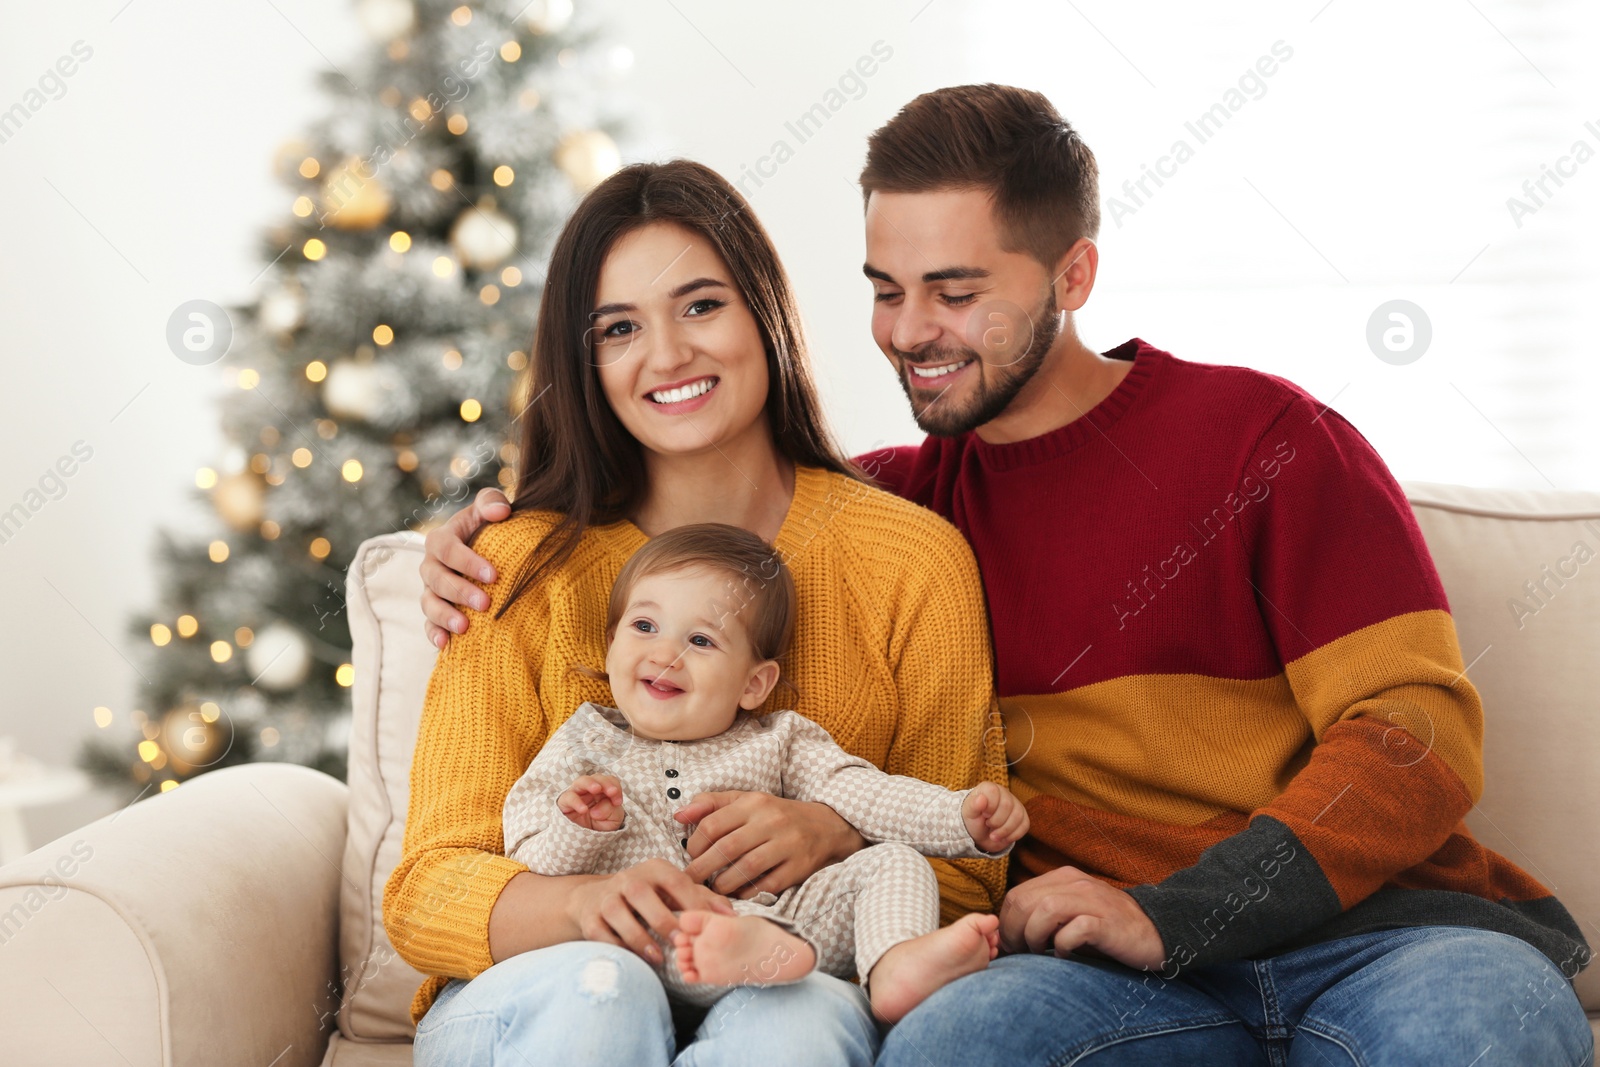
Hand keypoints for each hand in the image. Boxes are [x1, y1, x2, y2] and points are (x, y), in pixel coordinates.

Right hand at [421, 487, 511, 648]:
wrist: (486, 550)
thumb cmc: (488, 527)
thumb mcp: (489, 508)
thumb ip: (492, 502)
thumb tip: (501, 512)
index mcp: (441, 540)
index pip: (446, 548)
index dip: (467, 561)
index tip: (493, 575)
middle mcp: (431, 565)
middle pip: (437, 579)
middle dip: (460, 591)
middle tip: (485, 603)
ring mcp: (431, 590)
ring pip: (429, 603)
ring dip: (444, 616)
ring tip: (465, 627)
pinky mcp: (435, 611)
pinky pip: (429, 624)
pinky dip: (434, 634)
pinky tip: (446, 645)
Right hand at [557, 774, 624, 831]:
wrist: (586, 841)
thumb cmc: (601, 826)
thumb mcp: (613, 820)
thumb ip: (611, 811)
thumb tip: (596, 810)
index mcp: (603, 791)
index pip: (610, 781)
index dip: (615, 787)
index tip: (618, 802)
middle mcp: (589, 790)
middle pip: (597, 778)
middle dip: (605, 783)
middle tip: (612, 792)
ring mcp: (577, 795)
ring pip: (581, 781)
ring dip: (589, 783)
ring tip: (596, 789)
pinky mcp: (564, 804)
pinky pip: (568, 798)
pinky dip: (576, 802)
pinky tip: (584, 810)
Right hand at [568, 858, 734, 965]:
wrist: (594, 898)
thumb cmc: (647, 897)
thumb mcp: (673, 892)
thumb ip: (703, 900)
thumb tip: (731, 916)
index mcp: (655, 869)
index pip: (676, 881)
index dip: (691, 902)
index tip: (704, 927)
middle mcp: (628, 879)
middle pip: (642, 895)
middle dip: (662, 919)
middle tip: (680, 942)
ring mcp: (606, 897)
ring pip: (619, 914)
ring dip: (639, 937)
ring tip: (659, 957)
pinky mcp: (590, 918)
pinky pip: (601, 933)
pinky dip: (617, 947)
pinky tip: (634, 959)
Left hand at [676, 791, 864, 898]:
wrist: (826, 826)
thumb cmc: (775, 815)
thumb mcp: (745, 801)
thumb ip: (711, 805)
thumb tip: (678, 816)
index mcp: (754, 803)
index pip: (713, 824)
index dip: (695, 844)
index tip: (691, 856)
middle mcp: (770, 821)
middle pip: (726, 848)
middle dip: (702, 869)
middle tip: (690, 881)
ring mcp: (787, 845)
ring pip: (745, 869)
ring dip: (723, 884)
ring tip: (712, 889)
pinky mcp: (798, 867)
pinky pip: (766, 886)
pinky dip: (747, 893)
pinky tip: (736, 894)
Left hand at [962, 782, 1028, 852]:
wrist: (981, 835)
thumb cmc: (974, 820)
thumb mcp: (969, 814)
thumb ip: (973, 805)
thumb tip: (981, 798)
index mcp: (989, 788)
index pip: (994, 791)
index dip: (989, 807)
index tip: (983, 815)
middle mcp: (1004, 794)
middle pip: (1007, 805)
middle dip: (996, 821)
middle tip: (988, 825)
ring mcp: (1016, 805)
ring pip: (1018, 816)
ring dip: (1005, 831)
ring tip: (994, 836)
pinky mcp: (1023, 817)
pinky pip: (1025, 825)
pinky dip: (1013, 835)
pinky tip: (1003, 837)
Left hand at [998, 865, 1165, 970]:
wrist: (1156, 931)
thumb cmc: (1107, 929)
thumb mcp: (1072, 914)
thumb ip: (1043, 916)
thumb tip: (1009, 936)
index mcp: (1062, 878)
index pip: (1016, 895)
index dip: (1006, 923)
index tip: (1011, 945)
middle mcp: (1075, 883)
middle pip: (1024, 901)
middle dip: (1014, 932)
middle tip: (1022, 953)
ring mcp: (1093, 900)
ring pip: (1045, 910)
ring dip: (1035, 937)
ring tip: (1042, 952)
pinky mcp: (1108, 922)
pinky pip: (1074, 929)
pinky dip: (1063, 945)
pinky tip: (1066, 954)